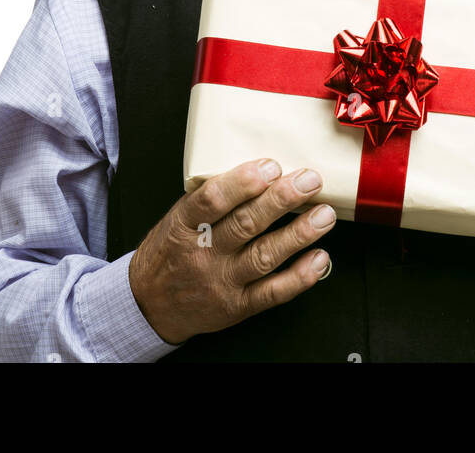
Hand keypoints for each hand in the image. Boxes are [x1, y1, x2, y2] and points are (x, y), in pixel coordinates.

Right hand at [128, 159, 334, 344]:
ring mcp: (221, 282)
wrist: (150, 305)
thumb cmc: (171, 252)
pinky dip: (299, 276)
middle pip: (245, 224)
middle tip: (309, 181)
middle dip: (281, 200)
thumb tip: (258, 169)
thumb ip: (210, 198)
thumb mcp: (177, 218)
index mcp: (184, 225)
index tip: (270, 166)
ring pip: (263, 256)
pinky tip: (319, 258)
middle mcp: (203, 254)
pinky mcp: (237, 307)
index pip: (212, 201)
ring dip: (298, 234)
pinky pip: (272, 293)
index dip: (242, 183)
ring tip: (324, 215)